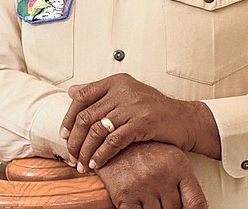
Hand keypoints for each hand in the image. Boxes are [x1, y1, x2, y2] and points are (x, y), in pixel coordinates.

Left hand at [60, 73, 219, 171]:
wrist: (184, 119)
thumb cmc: (155, 108)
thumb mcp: (128, 92)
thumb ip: (100, 92)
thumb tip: (71, 90)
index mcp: (117, 81)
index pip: (82, 96)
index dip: (69, 117)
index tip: (63, 134)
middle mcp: (124, 90)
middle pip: (87, 116)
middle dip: (75, 140)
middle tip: (71, 156)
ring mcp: (133, 106)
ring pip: (98, 130)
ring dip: (86, 151)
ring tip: (82, 165)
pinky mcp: (142, 123)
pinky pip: (114, 141)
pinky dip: (102, 155)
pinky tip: (98, 163)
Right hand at [95, 141, 206, 208]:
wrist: (116, 138)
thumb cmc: (147, 150)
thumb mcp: (173, 159)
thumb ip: (186, 182)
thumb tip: (197, 206)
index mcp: (179, 168)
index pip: (197, 203)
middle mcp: (162, 178)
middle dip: (170, 207)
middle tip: (162, 197)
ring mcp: (144, 187)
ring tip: (150, 196)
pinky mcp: (125, 195)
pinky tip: (139, 203)